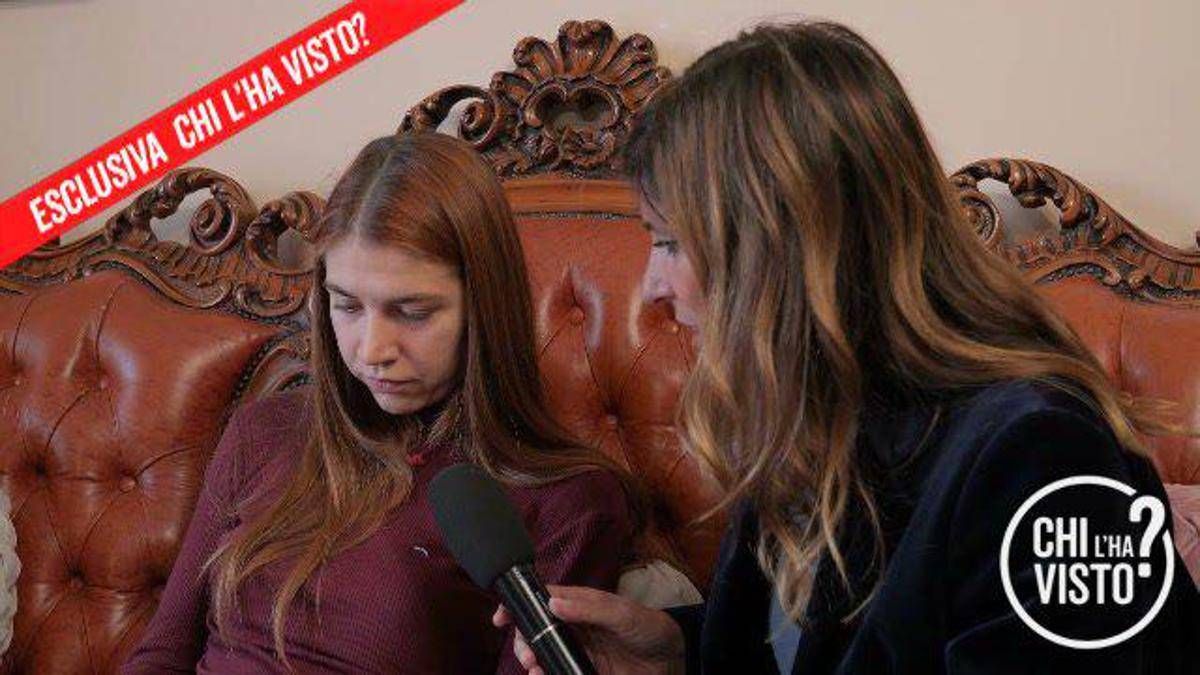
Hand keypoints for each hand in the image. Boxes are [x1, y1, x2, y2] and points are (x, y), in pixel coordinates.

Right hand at [492, 585, 685, 674]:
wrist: (673, 661)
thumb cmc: (649, 627)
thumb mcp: (622, 613)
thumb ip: (589, 608)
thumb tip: (553, 604)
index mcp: (580, 604)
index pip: (542, 600)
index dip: (520, 606)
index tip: (501, 617)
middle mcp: (574, 627)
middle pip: (537, 631)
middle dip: (524, 641)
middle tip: (527, 655)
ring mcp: (578, 651)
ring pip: (544, 655)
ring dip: (533, 662)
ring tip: (534, 669)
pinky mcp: (584, 672)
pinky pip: (560, 672)